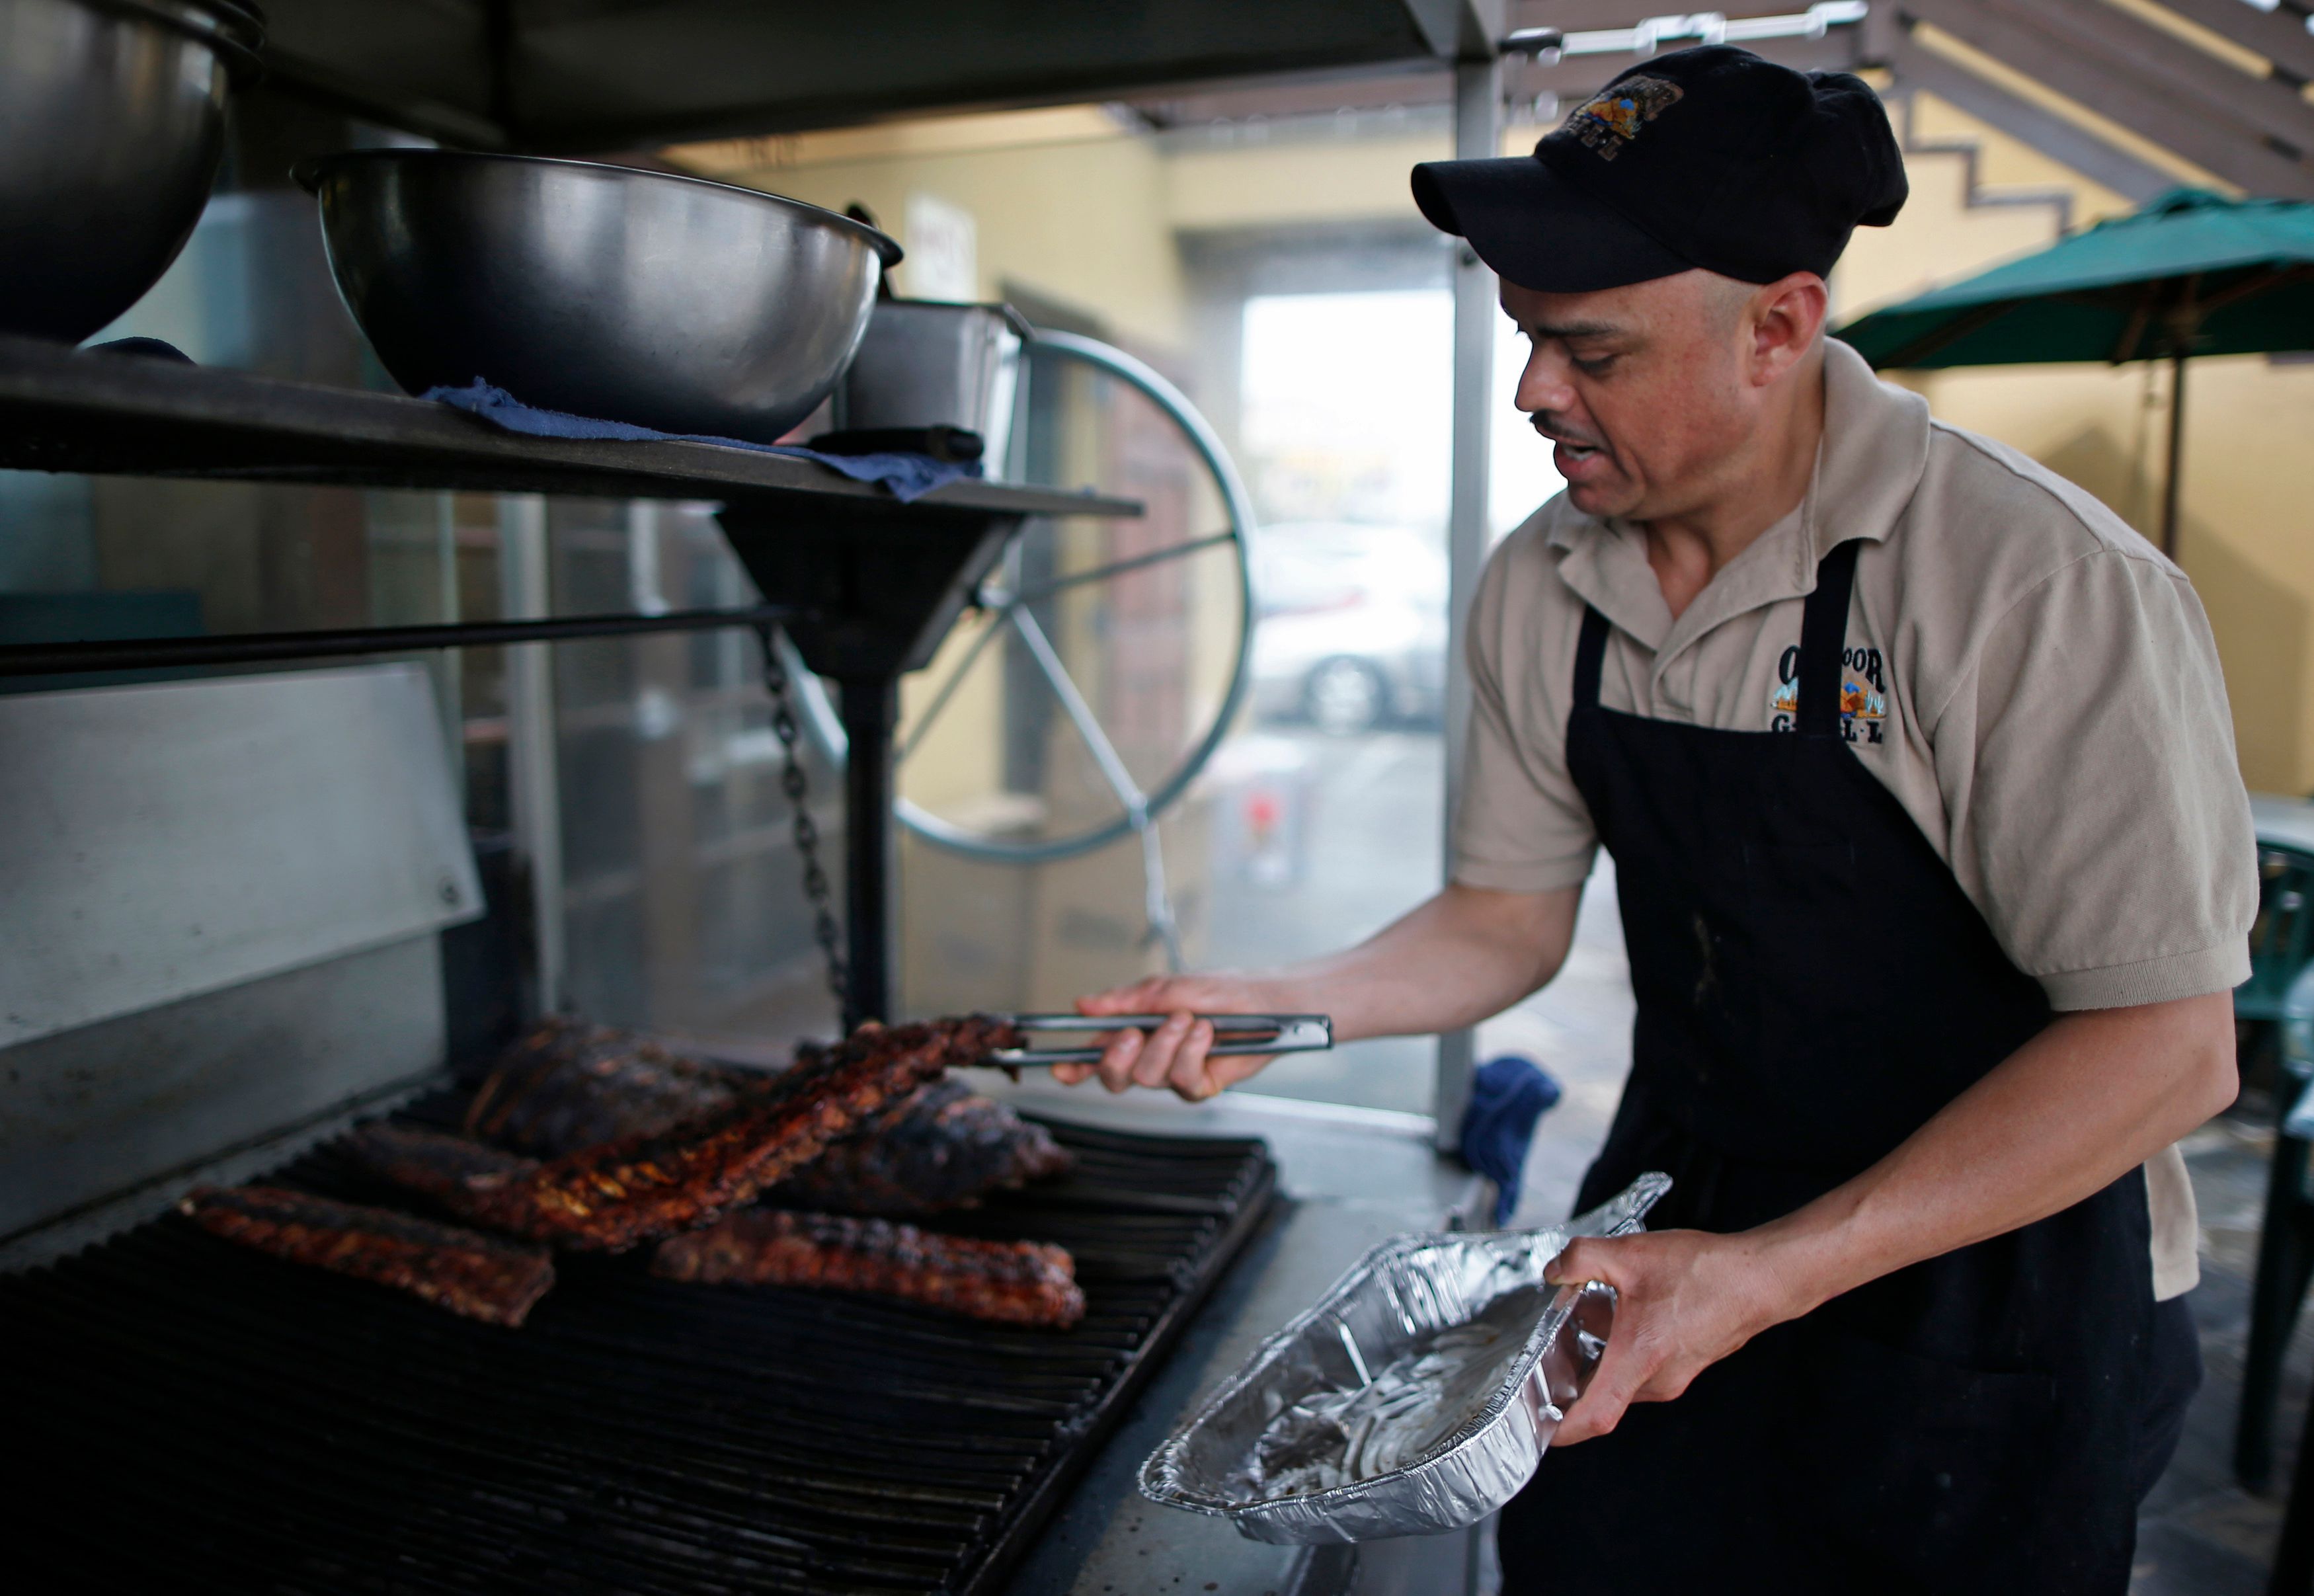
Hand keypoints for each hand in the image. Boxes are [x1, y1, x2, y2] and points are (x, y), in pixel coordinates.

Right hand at [1052, 973, 1291, 1100]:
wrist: (1266, 1000)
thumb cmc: (1222, 990)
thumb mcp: (1169, 987)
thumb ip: (1126, 1000)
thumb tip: (1084, 1003)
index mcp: (1137, 1033)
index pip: (1098, 1054)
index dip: (1077, 1065)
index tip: (1061, 1068)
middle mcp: (1152, 1057)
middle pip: (1114, 1077)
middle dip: (1118, 1057)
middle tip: (1133, 1034)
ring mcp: (1175, 1074)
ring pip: (1147, 1077)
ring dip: (1165, 1046)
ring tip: (1187, 1021)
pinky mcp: (1201, 1085)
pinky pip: (1182, 1082)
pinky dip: (1191, 1055)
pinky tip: (1204, 1036)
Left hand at [1542, 1228, 1802, 1444]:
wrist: (1760, 1278)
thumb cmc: (1704, 1272)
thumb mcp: (1630, 1253)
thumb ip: (1581, 1258)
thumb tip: (1555, 1272)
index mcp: (1638, 1359)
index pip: (1593, 1417)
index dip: (1559, 1429)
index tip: (1535, 1426)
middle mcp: (1656, 1379)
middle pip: (1600, 1395)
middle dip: (1569, 1377)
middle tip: (1546, 1349)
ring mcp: (1674, 1376)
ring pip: (1621, 1377)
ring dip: (1597, 1356)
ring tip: (1581, 1316)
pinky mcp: (1685, 1365)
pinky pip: (1641, 1368)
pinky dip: (1621, 1348)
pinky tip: (1618, 1310)